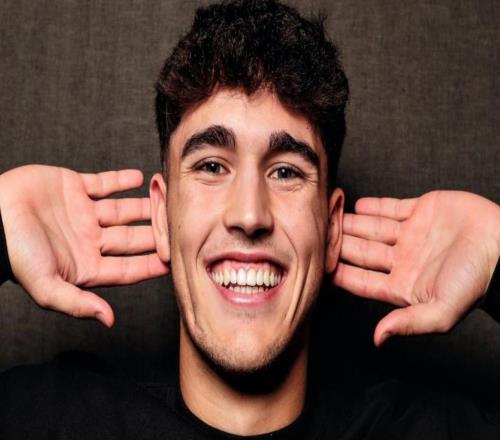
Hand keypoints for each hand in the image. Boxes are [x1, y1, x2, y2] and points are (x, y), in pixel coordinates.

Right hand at [0, 165, 167, 326]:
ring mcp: (83, 213)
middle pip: (132, 239)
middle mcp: (89, 240)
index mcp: (87, 264)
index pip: (129, 268)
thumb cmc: (13, 253)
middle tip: (180, 226)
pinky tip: (139, 177)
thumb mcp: (45, 285)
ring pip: (123, 210)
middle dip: (156, 234)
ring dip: (145, 205)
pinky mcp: (73, 187)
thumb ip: (78, 303)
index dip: (152, 265)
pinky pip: (103, 183)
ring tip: (166, 199)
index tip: (176, 260)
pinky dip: (121, 180)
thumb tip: (109, 320)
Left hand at [333, 190, 499, 346]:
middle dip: (339, 243)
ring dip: (351, 222)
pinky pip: (392, 208)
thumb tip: (378, 339)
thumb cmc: (478, 281)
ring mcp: (412, 234)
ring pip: (372, 228)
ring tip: (331, 215)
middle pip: (361, 251)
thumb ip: (409, 323)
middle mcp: (403, 259)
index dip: (340, 272)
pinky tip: (358, 205)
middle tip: (318, 233)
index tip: (320, 264)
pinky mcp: (423, 211)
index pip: (361, 280)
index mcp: (403, 283)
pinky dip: (375, 206)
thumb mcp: (441, 310)